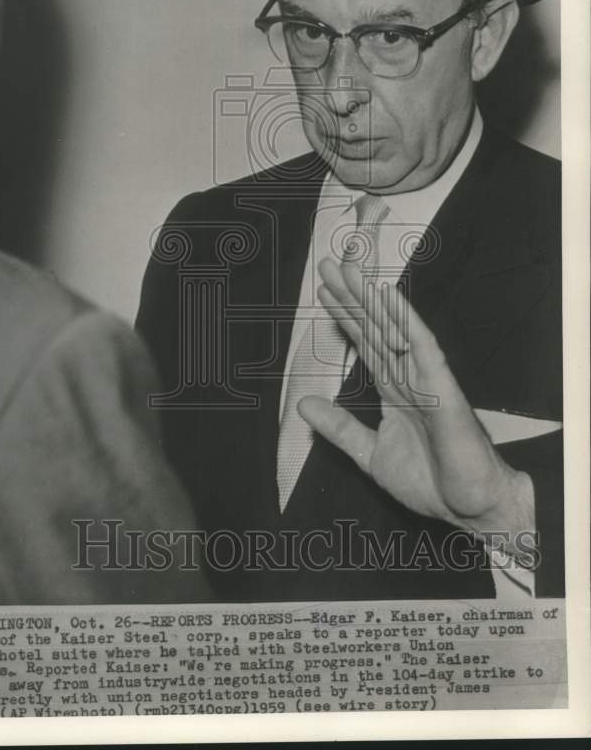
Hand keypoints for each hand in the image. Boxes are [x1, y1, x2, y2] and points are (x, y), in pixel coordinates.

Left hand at [298, 259, 533, 552]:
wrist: (470, 509)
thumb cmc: (432, 482)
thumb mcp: (369, 453)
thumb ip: (339, 428)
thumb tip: (303, 405)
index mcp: (395, 391)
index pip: (366, 345)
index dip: (345, 317)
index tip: (325, 291)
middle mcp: (410, 378)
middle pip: (376, 329)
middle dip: (351, 297)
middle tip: (328, 264)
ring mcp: (427, 379)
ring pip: (394, 330)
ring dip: (371, 299)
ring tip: (348, 271)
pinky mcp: (442, 389)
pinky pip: (421, 347)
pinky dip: (404, 320)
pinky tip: (388, 295)